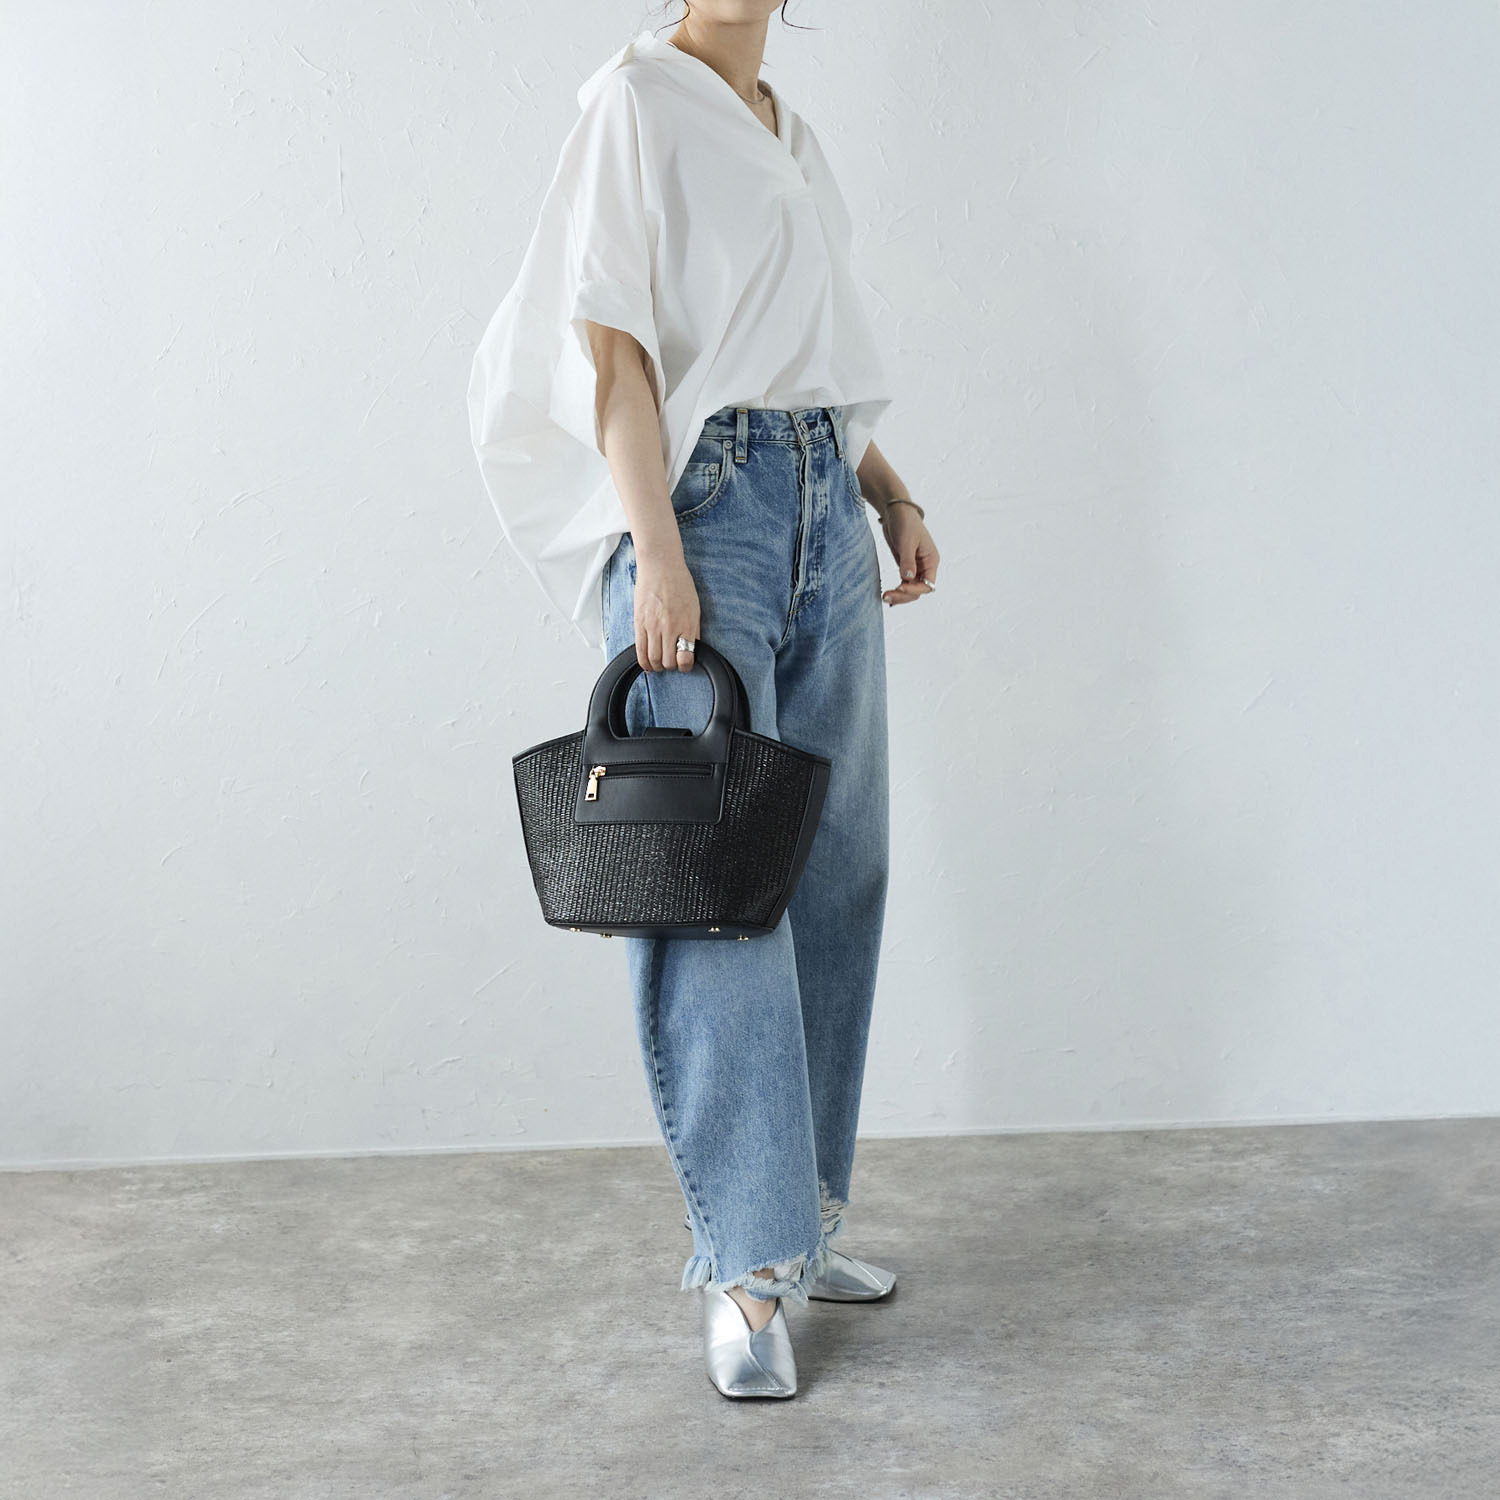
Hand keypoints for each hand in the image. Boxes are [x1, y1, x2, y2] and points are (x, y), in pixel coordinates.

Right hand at [633, 555, 701, 671]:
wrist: (661, 566)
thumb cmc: (679, 583)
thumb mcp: (694, 607)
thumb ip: (694, 629)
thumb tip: (693, 647)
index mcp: (687, 624)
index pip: (686, 657)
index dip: (685, 666)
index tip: (685, 664)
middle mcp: (670, 627)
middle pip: (668, 662)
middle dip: (671, 666)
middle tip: (671, 662)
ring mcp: (653, 626)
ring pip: (653, 659)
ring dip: (657, 666)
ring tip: (659, 664)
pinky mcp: (639, 622)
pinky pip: (640, 650)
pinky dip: (644, 662)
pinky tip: (647, 664)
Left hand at [880, 504, 938, 605]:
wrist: (896, 512)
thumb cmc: (906, 522)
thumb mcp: (907, 541)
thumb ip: (907, 561)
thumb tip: (907, 578)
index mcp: (931, 560)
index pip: (928, 584)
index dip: (915, 589)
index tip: (900, 587)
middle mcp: (925, 566)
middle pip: (919, 590)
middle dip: (904, 595)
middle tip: (887, 597)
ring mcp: (915, 567)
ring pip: (910, 589)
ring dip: (899, 595)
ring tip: (884, 597)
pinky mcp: (905, 566)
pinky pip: (903, 583)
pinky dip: (897, 591)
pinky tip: (888, 596)